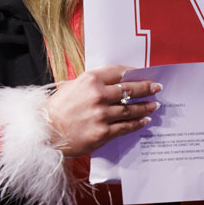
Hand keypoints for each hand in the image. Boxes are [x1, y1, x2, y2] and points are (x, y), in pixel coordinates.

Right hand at [46, 65, 160, 157]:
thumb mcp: (74, 85)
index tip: (143, 73)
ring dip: (145, 106)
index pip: (119, 72)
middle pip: (129, 89)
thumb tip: (117, 83)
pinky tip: (144, 120)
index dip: (134, 72)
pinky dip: (137, 123)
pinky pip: (125, 127)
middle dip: (146, 87)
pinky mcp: (103, 132)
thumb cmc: (58, 107)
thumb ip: (94, 83)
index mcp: (90, 79)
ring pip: (130, 108)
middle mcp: (98, 95)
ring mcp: (101, 114)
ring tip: (155, 105)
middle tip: (157, 87)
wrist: (46, 131)